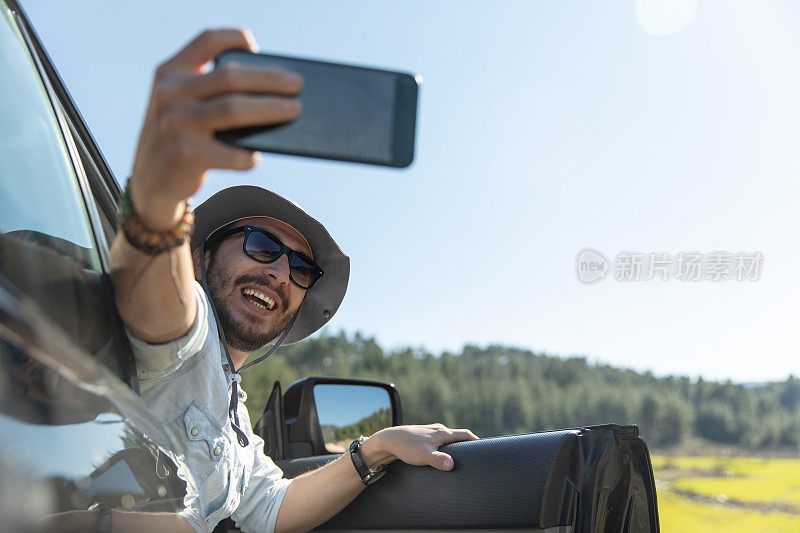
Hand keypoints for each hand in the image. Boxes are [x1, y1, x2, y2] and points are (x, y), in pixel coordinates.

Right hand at [129, 28, 302, 228]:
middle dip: (269, 79)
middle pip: (230, 76)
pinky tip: (257, 156)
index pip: (206, 42)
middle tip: (297, 84)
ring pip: (233, 109)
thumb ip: (211, 91)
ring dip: (270, 109)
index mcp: (170, 72)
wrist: (150, 179)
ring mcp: (175, 123)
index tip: (255, 46)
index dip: (233, 38)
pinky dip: (248, 155)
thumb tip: (274, 91)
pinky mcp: (184, 154)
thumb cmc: (181, 137)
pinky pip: (229, 152)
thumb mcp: (183, 104)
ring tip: (294, 110)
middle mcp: (170, 93)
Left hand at [361, 423, 478, 471]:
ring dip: (454, 446)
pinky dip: (444, 447)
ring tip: (459, 457)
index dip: (476, 441)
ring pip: (447, 438)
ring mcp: (430, 432)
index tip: (485, 448)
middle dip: (466, 445)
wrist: (387, 440)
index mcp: (442, 433)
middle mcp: (438, 430)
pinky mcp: (422, 437)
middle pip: (458, 436)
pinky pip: (438, 441)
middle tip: (474, 455)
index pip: (465, 434)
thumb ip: (438, 461)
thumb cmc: (405, 447)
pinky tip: (440, 456)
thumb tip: (452, 465)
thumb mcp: (424, 456)